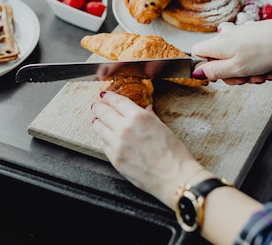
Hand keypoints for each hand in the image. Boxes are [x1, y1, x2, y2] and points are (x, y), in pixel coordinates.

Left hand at [91, 91, 204, 206]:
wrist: (174, 177)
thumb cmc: (173, 153)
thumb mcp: (163, 127)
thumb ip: (149, 116)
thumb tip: (145, 109)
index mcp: (139, 117)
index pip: (117, 101)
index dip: (109, 96)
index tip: (104, 94)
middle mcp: (125, 128)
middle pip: (104, 112)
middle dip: (99, 107)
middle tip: (96, 106)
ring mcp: (117, 145)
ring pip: (99, 127)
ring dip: (97, 121)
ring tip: (97, 119)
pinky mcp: (115, 159)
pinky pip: (102, 144)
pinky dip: (101, 137)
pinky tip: (103, 135)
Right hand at [191, 19, 271, 83]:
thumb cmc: (267, 51)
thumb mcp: (237, 69)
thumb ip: (214, 72)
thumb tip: (196, 73)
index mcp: (218, 43)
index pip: (196, 53)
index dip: (203, 68)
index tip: (216, 76)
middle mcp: (226, 37)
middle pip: (217, 60)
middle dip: (230, 74)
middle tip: (243, 79)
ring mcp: (239, 36)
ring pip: (233, 60)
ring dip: (246, 72)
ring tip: (260, 75)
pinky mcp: (251, 37)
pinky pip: (246, 55)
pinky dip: (254, 65)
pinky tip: (266, 69)